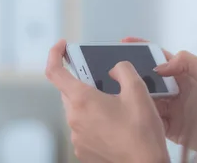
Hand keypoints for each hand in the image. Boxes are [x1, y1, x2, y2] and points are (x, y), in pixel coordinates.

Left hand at [46, 40, 169, 162]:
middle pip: (68, 91)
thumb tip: (115, 69)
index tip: (62, 46)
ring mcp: (77, 137)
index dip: (54, 54)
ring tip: (115, 105)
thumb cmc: (142, 133)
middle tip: (103, 80)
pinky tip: (115, 124)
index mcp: (82, 100)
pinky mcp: (83, 150)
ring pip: (77, 110)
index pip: (54, 71)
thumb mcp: (138, 91)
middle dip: (82, 81)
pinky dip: (94, 120)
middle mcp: (74, 119)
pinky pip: (83, 127)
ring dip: (90, 103)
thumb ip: (123, 70)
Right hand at [122, 37, 196, 154]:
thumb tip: (161, 66)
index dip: (143, 48)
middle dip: (134, 75)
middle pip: (148, 79)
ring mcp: (172, 108)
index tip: (126, 43)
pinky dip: (143, 116)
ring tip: (129, 93)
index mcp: (184, 73)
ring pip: (146, 99)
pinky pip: (151, 119)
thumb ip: (186, 61)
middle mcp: (176, 89)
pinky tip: (139, 111)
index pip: (159, 57)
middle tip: (122, 73)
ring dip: (137, 96)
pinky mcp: (170, 127)